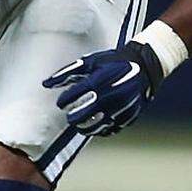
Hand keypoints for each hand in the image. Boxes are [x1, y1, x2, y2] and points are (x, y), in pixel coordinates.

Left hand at [45, 42, 164, 136]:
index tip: (61, 102)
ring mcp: (121, 108)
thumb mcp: (92, 61)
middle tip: (70, 115)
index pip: (76, 95)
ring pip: (96, 126)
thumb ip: (69, 72)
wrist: (145, 67)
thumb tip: (46, 84)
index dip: (65, 100)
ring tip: (80, 122)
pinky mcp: (129, 117)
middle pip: (84, 115)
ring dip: (84, 126)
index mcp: (101, 79)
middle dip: (73, 117)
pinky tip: (96, 123)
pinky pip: (110, 129)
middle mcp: (111, 94)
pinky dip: (101, 128)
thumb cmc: (115, 62)